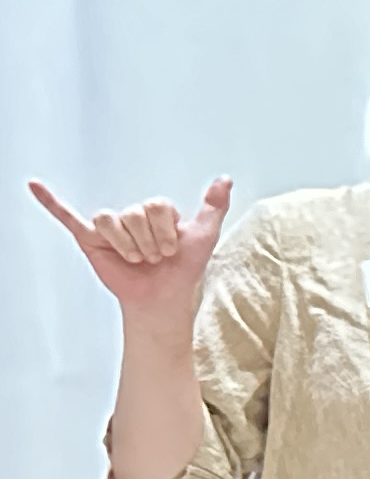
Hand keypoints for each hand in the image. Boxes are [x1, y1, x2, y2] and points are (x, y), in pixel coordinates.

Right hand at [32, 177, 230, 313]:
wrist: (162, 298)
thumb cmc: (183, 269)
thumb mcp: (204, 235)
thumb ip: (214, 207)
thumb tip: (224, 179)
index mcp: (155, 211)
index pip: (156, 206)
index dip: (166, 231)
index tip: (172, 250)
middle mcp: (131, 216)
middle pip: (134, 213)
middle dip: (149, 241)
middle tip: (154, 259)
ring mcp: (109, 227)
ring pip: (111, 219)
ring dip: (127, 244)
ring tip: (136, 260)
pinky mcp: (90, 238)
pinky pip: (67, 216)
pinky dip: (50, 201)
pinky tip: (35, 185)